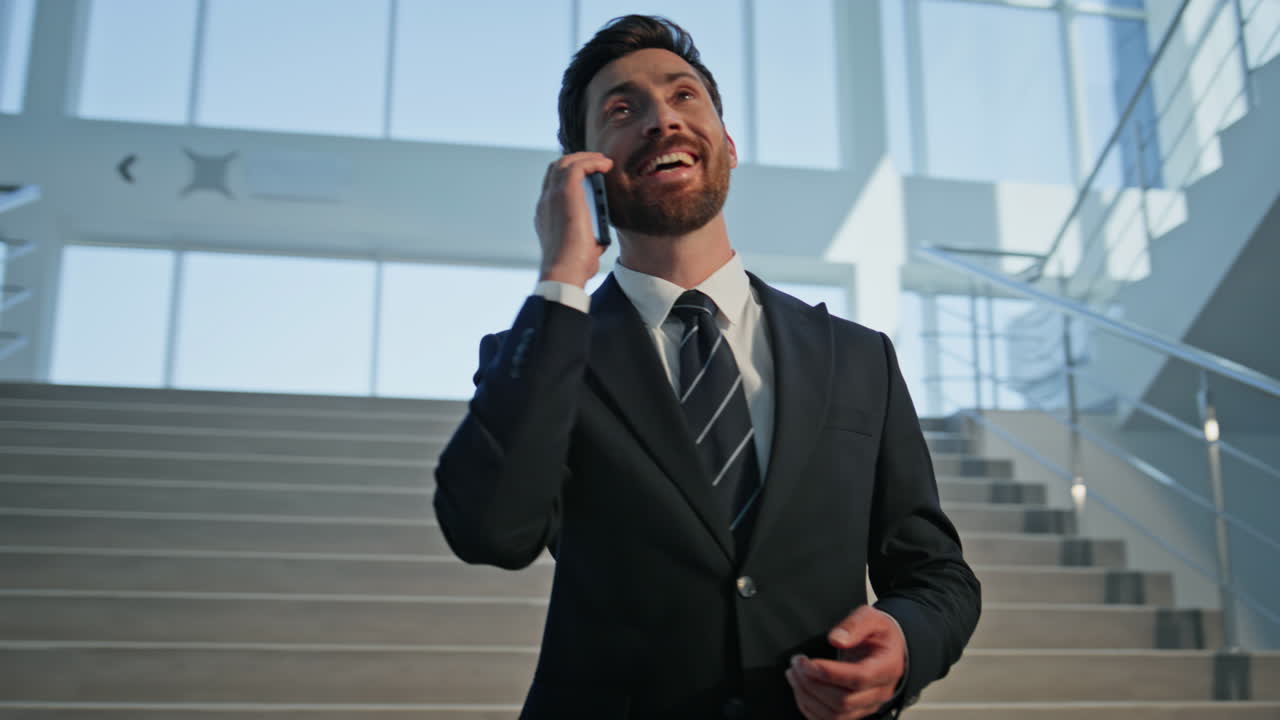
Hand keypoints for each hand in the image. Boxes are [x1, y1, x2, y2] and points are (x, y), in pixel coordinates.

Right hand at [534, 152, 613, 287]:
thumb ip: (588, 235)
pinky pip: (577, 166)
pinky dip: (592, 162)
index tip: (590, 176)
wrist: (565, 271)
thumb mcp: (582, 246)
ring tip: (604, 161)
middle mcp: (545, 202)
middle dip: (577, 161)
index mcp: (545, 214)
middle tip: (598, 163)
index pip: (553, 186)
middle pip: (556, 169)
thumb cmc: (575, 267)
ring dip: (586, 158)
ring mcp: (552, 196)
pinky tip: (606, 165)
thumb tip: (600, 233)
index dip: (570, 176)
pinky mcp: (564, 193)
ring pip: (565, 162)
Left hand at [785, 606, 906, 719]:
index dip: (830, 673)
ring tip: (794, 673)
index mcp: (887, 667)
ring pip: (835, 714)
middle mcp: (880, 692)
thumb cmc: (879, 634)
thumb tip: (836, 639)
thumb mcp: (871, 617)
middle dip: (813, 683)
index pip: (860, 678)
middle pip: (844, 701)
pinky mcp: (855, 712)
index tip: (808, 662)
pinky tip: (800, 689)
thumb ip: (854, 625)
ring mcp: (867, 705)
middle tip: (797, 663)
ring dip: (807, 696)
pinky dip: (809, 708)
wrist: (888, 648)